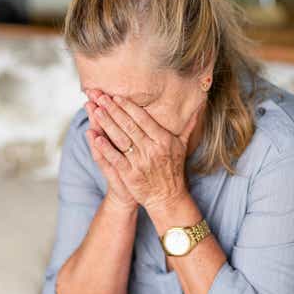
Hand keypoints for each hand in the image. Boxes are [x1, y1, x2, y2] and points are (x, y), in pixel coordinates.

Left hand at [90, 93, 204, 213]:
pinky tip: (95, 137)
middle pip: (129, 126)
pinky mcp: (130, 175)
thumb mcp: (182, 146)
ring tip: (95, 111)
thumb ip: (187, 125)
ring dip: (107, 124)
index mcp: (163, 140)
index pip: (143, 119)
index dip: (128, 107)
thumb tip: (199, 107)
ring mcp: (140, 162)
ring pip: (121, 139)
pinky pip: (116, 158)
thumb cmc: (173, 170)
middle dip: (113, 110)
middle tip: (100, 97)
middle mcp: (152, 149)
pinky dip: (105, 148)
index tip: (116, 97)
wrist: (168, 197)